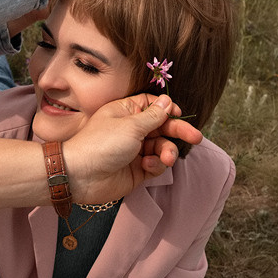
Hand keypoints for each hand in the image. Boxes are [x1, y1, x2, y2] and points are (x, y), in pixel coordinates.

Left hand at [63, 94, 202, 203]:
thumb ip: (153, 116)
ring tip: (167, 158)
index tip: (179, 114)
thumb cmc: (101, 144)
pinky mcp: (136, 170)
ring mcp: (134, 150)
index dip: (166, 109)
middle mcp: (131, 130)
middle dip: (178, 132)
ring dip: (167, 152)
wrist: (81, 176)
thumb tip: (168, 101)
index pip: (152, 105)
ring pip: (161, 147)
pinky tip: (148, 166)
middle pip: (162, 127)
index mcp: (126, 112)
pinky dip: (156, 165)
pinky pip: (155, 165)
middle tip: (196, 137)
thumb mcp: (131, 125)